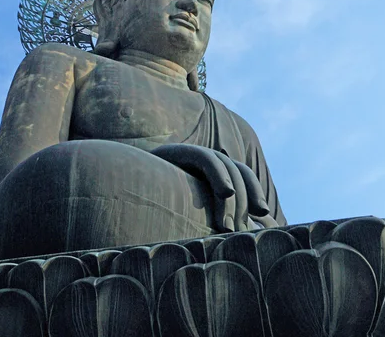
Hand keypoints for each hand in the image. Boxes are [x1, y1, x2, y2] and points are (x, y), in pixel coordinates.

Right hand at [151, 144, 269, 232]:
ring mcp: (187, 154)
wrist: (119, 194)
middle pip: (235, 171)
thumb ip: (221, 220)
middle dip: (241, 201)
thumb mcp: (194, 222)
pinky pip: (206, 158)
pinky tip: (226, 192)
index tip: (264, 215)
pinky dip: (219, 174)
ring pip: (224, 165)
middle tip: (235, 231)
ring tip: (225, 227)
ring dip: (230, 197)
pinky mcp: (175, 152)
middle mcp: (201, 159)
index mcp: (207, 173)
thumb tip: (262, 229)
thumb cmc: (156, 219)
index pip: (241, 174)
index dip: (254, 191)